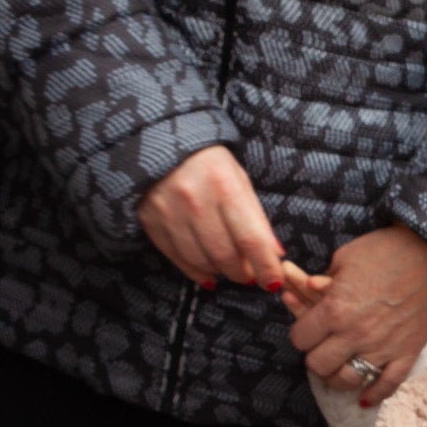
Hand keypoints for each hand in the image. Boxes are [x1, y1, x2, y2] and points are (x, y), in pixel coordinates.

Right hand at [137, 146, 285, 289]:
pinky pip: (178, 258)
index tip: (273, 282)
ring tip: (229, 269)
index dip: (265, 266)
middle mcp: (195, 201)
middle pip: (225, 255)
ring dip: (221, 272)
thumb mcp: (239, 181)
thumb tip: (274, 254)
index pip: (251, 239)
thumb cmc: (209, 164)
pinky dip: (196, 270)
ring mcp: (170, 213)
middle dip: (243, 272)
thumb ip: (256, 218)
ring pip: (201, 260)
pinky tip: (208, 272)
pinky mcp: (151, 222)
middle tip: (250, 274)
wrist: (160, 144)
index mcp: (224, 186)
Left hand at [286, 225, 426, 406]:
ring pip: (347, 381)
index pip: (299, 339)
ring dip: (338, 378)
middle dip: (316, 357)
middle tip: (323, 348)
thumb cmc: (386, 250)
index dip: (301, 334)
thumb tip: (314, 292)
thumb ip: (324, 282)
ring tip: (339, 369)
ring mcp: (382, 348)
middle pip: (318, 365)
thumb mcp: (344, 258)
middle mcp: (354, 334)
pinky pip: (387, 386)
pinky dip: (374, 395)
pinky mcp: (406, 354)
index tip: (308, 329)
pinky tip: (365, 398)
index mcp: (334, 310)